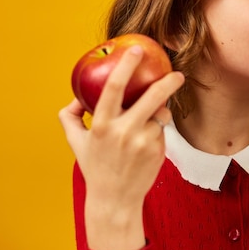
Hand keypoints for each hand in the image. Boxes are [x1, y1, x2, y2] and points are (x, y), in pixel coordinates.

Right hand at [59, 45, 184, 249]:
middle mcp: (124, 132)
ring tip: (153, 119)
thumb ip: (70, 117)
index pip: (114, 88)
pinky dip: (158, 131)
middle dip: (168, 82)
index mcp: (102, 125)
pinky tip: (148, 143)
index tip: (137, 49)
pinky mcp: (158, 151)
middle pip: (152, 97)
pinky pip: (162, 131)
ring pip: (160, 115)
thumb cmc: (95, 167)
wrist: (115, 199)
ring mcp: (143, 142)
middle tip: (178, 73)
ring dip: (160, 113)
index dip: (126, 66)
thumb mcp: (76, 143)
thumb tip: (76, 97)